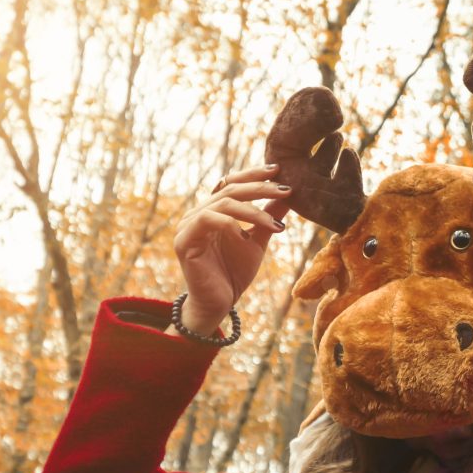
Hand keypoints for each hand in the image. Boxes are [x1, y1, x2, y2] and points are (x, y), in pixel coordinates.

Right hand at [173, 164, 291, 334]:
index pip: (232, 182)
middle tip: (286, 190)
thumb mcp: (258, 240)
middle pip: (230, 189)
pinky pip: (207, 220)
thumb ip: (268, 217)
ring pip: (223, 203)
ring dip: (253, 210)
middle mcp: (198, 213)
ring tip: (275, 224)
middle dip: (260, 188)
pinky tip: (247, 235)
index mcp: (213, 210)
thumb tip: (289, 196)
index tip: (278, 169)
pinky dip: (231, 223)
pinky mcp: (184, 240)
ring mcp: (188, 225)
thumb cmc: (235, 272)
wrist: (219, 303)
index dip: (254, 174)